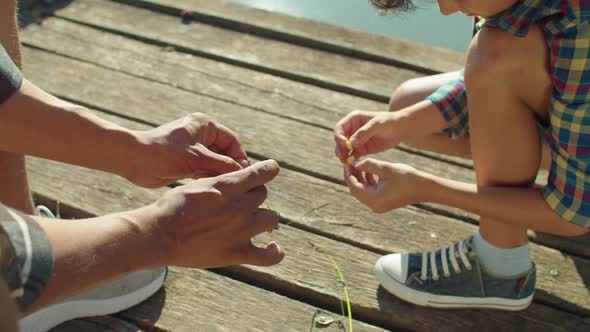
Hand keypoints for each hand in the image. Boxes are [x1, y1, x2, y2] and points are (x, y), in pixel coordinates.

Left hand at [129, 113, 248, 187]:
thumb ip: (222, 165)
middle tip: (235, 184)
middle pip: (224, 152)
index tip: (242, 174)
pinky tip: (210, 189)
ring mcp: (192, 148)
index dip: (239, 157)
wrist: (132, 160)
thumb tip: (243, 173)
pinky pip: (203, 170)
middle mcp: (200, 134)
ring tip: (223, 189)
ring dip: (218, 175)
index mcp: (204, 125)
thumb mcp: (197, 159)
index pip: (232, 141)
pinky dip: (208, 178)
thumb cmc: (163, 154)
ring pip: (214, 163)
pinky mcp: (185, 161)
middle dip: (229, 167)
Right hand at [141, 160, 284, 267]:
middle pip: (262, 195)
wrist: (159, 235)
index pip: (261, 173)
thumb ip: (221, 182)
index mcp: (227, 187)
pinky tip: (273, 247)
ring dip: (263, 217)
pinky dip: (274, 252)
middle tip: (241, 200)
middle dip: (253, 195)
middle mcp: (239, 207)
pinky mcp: (237, 253)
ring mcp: (241, 231)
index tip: (271, 168)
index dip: (269, 169)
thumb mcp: (198, 184)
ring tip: (253, 220)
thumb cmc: (174, 207)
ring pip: (271, 218)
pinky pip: (268, 256)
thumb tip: (237, 179)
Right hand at [333, 110, 407, 161]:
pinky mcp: (362, 150)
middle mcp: (352, 130)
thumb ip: (364, 133)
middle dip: (339, 148)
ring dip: (343, 156)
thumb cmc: (389, 122)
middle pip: (339, 140)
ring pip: (344, 149)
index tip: (344, 144)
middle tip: (342, 157)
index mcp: (353, 119)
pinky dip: (351, 160)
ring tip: (346, 162)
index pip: (339, 128)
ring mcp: (356, 140)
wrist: (401, 129)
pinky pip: (353, 155)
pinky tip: (354, 164)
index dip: (339, 136)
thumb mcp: (377, 124)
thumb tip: (351, 143)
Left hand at [344, 159, 424, 212]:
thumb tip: (354, 162)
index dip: (349, 173)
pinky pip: (370, 193)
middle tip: (352, 162)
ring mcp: (379, 206)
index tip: (347, 162)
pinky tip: (370, 171)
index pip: (353, 186)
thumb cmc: (407, 177)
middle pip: (356, 190)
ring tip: (361, 164)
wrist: (425, 188)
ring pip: (362, 191)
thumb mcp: (385, 168)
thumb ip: (368, 164)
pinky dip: (368, 182)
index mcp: (373, 199)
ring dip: (360, 178)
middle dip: (353, 175)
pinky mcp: (383, 203)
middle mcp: (374, 205)